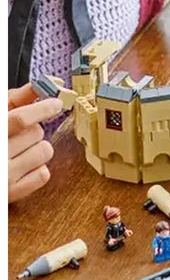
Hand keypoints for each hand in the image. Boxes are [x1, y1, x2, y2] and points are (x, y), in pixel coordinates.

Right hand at [8, 84, 63, 202]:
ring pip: (44, 151)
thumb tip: (39, 86)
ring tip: (19, 150)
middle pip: (36, 133)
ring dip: (37, 147)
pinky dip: (37, 168)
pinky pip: (43, 174)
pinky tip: (22, 165)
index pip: (20, 119)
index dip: (42, 108)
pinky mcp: (11, 194)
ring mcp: (3, 177)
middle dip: (33, 129)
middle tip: (18, 135)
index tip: (55, 103)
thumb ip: (13, 100)